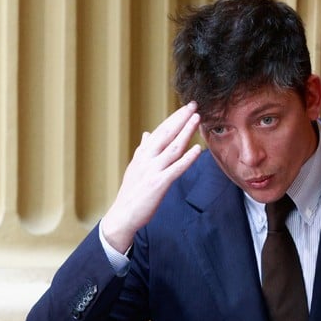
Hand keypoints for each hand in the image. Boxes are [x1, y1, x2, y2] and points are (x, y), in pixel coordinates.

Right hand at [101, 102, 201, 252]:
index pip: (160, 131)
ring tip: (197, 119)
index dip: (174, 118)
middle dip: (181, 118)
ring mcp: (153, 170)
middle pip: (166, 134)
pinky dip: (187, 158)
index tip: (185, 108)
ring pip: (173, 147)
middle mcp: (147, 158)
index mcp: (143, 154)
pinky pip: (176, 169)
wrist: (122, 215)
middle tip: (193, 105)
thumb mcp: (135, 167)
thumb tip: (145, 134)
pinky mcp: (159, 184)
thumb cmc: (131, 192)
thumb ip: (142, 150)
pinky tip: (198, 149)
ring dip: (186, 132)